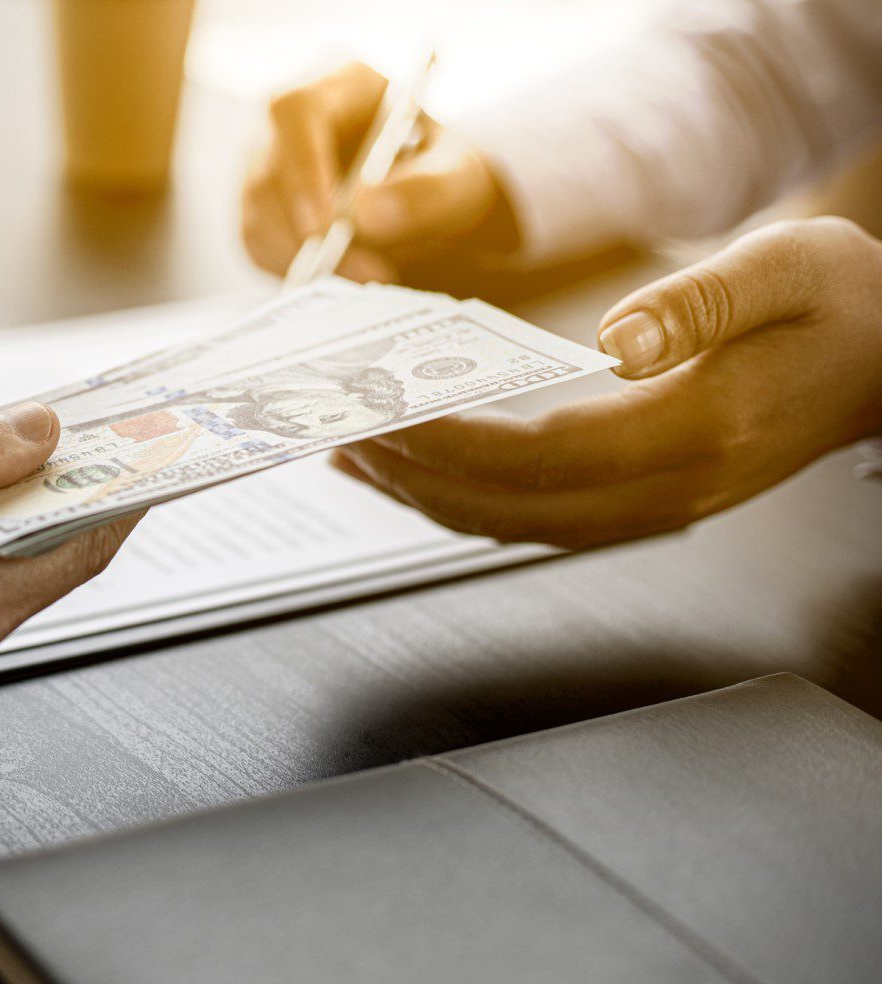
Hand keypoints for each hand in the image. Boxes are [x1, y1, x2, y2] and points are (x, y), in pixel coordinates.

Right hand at [242, 62, 516, 282]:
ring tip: (369, 274)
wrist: (425, 201)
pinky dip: (297, 269)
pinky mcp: (261, 208)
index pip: (296, 112)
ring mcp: (268, 164)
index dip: (302, 167)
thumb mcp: (458, 177)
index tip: (326, 224)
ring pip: (258, 217)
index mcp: (341, 87)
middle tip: (367, 272)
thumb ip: (426, 190)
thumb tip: (366, 215)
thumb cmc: (441, 174)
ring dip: (307, 258)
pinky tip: (343, 272)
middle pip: (269, 175)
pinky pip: (259, 244)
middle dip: (310, 234)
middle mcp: (290, 123)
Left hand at [334, 217, 881, 547]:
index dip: (454, 444)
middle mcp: (668, 488)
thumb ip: (701, 305)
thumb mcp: (790, 270)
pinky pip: (535, 518)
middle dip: (416, 479)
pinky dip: (466, 500)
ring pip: (516, 527)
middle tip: (339, 438)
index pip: (545, 457)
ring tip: (355, 457)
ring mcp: (654, 506)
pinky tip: (420, 472)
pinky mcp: (640, 501)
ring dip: (428, 499)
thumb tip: (616, 343)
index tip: (383, 414)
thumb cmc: (843, 309)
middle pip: (513, 509)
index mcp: (697, 432)